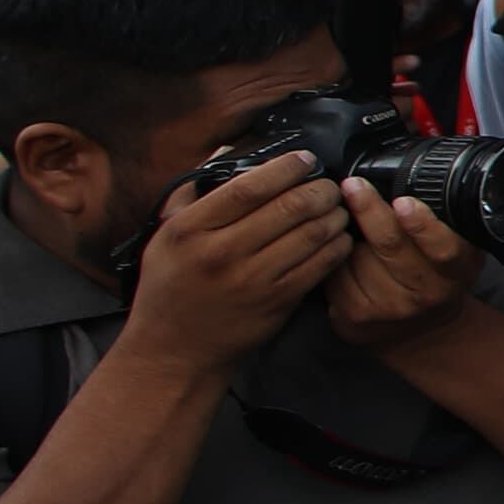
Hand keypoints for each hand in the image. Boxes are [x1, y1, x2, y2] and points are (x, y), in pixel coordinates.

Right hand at [123, 150, 353, 369]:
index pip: (248, 187)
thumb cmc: (170, 288)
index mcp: (190, 230)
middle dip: (319, 189)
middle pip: (288, 207)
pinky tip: (339, 236)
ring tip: (337, 207)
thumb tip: (226, 152)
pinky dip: (336, 245)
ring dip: (333, 215)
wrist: (174, 350)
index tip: (304, 160)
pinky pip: (319, 265)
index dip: (285, 168)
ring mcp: (251, 279)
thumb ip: (192, 193)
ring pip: (311, 234)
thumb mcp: (165, 236)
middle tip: (328, 185)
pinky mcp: (276, 301)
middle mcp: (220, 253)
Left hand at [321, 180, 483, 349]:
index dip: (423, 225)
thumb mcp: (457, 251)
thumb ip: (447, 224)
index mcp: (457, 271)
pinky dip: (336, 258)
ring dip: (351, 236)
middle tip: (354, 185)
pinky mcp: (357, 318)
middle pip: (390, 246)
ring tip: (356, 231)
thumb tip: (415, 182)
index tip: (403, 201)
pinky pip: (336, 273)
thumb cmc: (434, 277)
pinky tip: (346, 258)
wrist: (420, 332)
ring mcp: (390, 309)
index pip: (444, 248)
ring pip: (359, 256)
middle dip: (369, 210)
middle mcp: (427, 294)